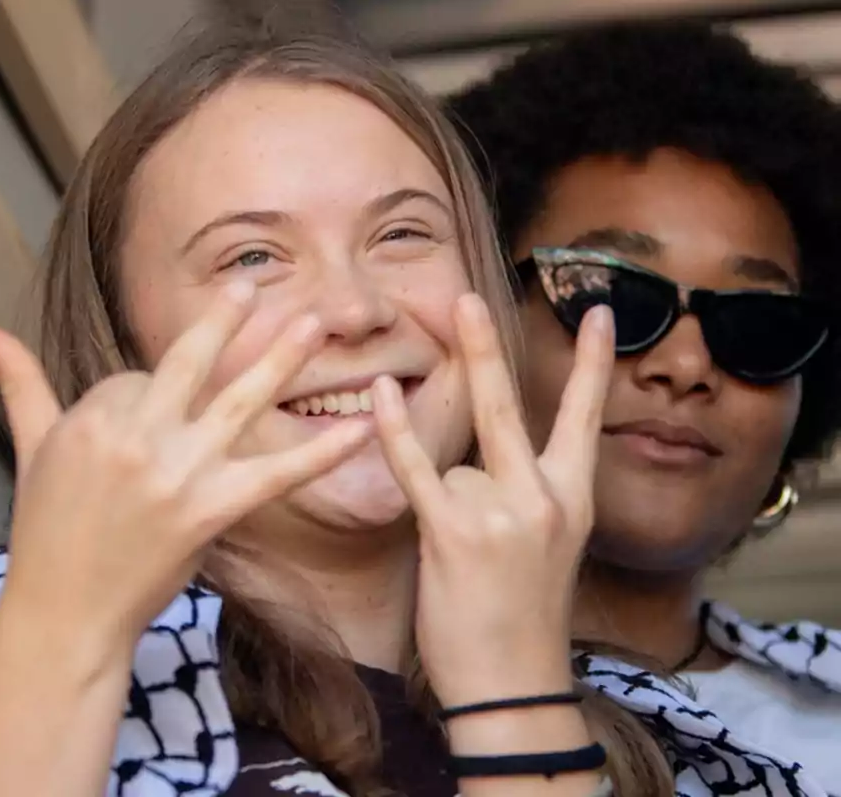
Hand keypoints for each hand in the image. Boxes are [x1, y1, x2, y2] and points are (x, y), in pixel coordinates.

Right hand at [0, 282, 372, 660]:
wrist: (66, 612)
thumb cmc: (45, 530)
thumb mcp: (29, 446)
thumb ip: (17, 381)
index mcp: (92, 416)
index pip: (137, 376)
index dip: (145, 398)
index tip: (137, 435)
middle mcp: (135, 435)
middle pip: (188, 363)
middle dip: (223, 320)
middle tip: (255, 285)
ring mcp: (176, 472)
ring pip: (236, 402)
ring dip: (279, 360)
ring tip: (314, 322)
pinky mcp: (211, 510)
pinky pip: (275, 473)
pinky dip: (320, 452)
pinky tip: (360, 432)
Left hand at [372, 293, 613, 703]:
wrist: (514, 683)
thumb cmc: (524, 614)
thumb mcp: (549, 544)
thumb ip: (525, 490)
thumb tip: (476, 451)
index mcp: (573, 499)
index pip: (584, 417)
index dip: (593, 365)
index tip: (601, 314)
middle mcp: (542, 498)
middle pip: (509, 406)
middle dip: (483, 349)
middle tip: (467, 298)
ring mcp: (499, 514)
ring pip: (452, 465)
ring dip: (446, 502)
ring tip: (466, 560)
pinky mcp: (453, 535)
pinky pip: (417, 469)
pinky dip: (394, 432)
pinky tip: (379, 394)